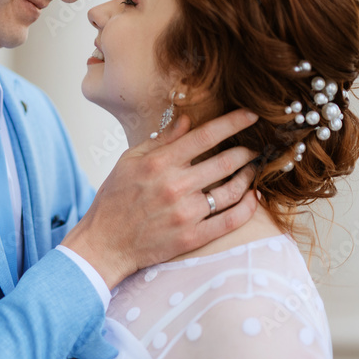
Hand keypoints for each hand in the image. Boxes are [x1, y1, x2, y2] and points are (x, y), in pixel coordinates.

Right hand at [63, 109, 259, 288]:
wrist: (105, 243)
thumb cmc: (114, 199)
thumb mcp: (129, 161)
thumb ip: (161, 140)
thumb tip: (187, 120)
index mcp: (159, 163)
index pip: (206, 136)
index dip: (233, 122)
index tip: (251, 115)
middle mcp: (175, 186)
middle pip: (226, 161)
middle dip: (246, 151)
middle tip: (253, 148)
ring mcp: (186, 213)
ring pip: (232, 190)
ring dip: (248, 177)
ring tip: (252, 170)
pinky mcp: (192, 237)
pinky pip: (230, 221)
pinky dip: (247, 208)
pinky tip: (253, 197)